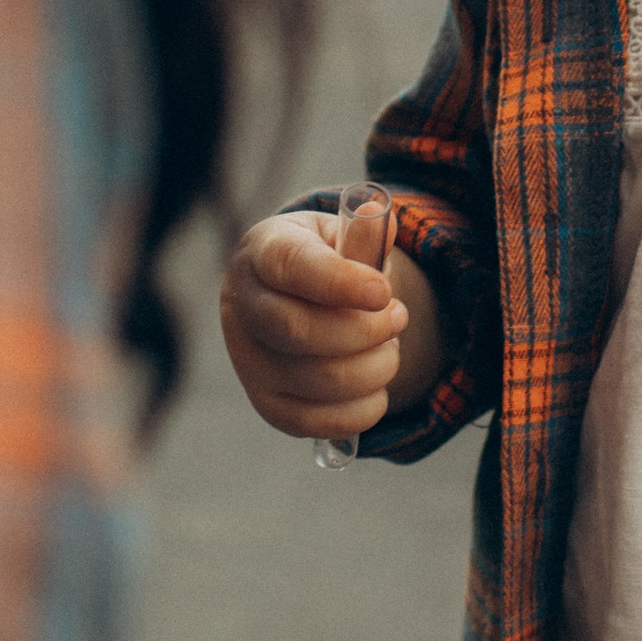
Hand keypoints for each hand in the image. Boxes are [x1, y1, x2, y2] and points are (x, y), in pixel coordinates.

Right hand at [219, 211, 442, 443]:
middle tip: (398, 316)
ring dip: (375, 367)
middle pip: (301, 331)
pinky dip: (362, 409)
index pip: (292, 267)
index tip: (384, 292)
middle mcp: (243, 308)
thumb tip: (382, 218)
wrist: (290, 297)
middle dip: (367, 330)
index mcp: (261, 253)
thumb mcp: (338, 234)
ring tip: (390, 347)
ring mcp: (249, 362)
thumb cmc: (323, 260)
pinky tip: (377, 386)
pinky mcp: (266, 403)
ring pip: (318, 380)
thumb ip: (363, 231)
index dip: (341, 282)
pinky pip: (317, 422)